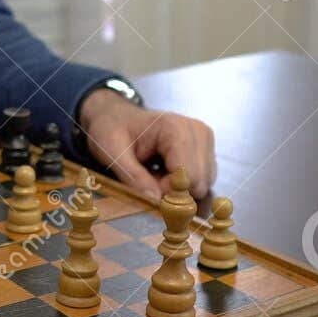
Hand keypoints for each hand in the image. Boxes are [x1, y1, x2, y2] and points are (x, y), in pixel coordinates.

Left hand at [79, 90, 216, 199]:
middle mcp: (197, 132)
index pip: (187, 176)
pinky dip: (183, 185)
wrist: (115, 116)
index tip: (146, 186)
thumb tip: (155, 200)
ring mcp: (205, 140)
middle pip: (198, 182)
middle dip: (172, 190)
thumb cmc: (112, 129)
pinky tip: (164, 172)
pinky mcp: (206, 150)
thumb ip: (132, 176)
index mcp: (175, 128)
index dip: (166, 190)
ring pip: (202, 185)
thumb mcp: (112, 153)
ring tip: (154, 173)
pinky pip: (202, 181)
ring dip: (177, 189)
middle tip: (148, 178)